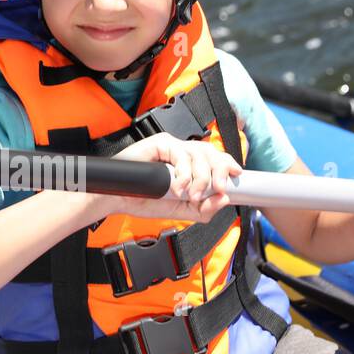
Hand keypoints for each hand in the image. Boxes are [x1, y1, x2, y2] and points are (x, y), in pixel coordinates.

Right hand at [95, 133, 242, 223]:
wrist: (117, 200)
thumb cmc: (144, 200)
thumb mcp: (181, 210)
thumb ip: (203, 209)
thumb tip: (223, 199)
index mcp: (188, 165)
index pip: (214, 159)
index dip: (227, 164)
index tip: (236, 175)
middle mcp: (181, 153)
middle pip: (211, 152)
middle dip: (219, 171)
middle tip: (217, 190)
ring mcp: (171, 146)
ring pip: (199, 153)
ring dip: (201, 177)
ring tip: (191, 195)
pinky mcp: (159, 143)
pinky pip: (180, 153)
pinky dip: (184, 173)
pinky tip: (178, 187)